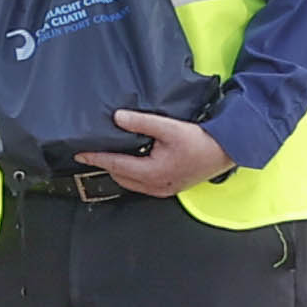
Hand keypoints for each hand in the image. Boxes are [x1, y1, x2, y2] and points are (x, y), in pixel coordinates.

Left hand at [98, 107, 225, 198]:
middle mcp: (156, 186)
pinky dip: (131, 173)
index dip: (96, 158)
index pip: (115, 165)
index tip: (78, 153)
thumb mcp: (169, 127)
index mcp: (153, 173)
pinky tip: (130, 160)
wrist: (227, 151)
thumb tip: (117, 118)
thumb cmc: (201, 141)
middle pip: (120, 175)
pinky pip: (142, 183)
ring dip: (118, 169)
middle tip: (91, 151)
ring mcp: (163, 189)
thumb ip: (142, 122)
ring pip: (130, 181)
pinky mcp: (170, 187)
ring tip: (107, 154)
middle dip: (105, 164)